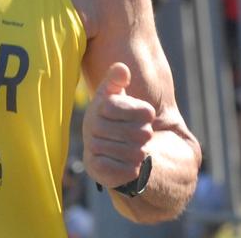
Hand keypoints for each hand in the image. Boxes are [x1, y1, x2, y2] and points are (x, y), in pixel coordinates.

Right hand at [82, 63, 155, 188]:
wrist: (101, 146)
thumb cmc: (115, 116)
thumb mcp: (116, 94)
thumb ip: (118, 79)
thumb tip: (122, 69)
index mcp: (102, 105)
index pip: (144, 113)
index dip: (148, 115)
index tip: (142, 114)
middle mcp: (92, 126)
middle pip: (142, 134)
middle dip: (145, 135)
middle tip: (138, 134)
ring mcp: (92, 147)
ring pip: (137, 153)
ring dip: (140, 152)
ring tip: (131, 147)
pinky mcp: (95, 169)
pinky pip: (128, 171)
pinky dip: (133, 168)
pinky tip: (126, 162)